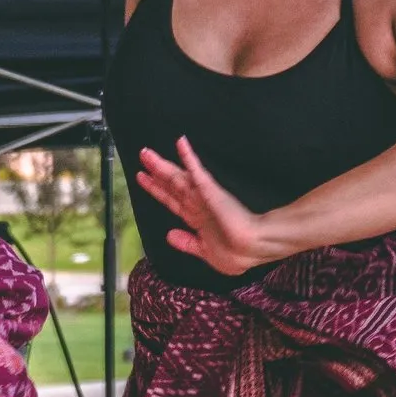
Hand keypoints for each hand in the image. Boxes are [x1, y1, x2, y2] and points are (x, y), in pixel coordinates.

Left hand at [137, 138, 289, 275]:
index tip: (142, 177)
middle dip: (156, 171)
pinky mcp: (211, 191)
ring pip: (178, 177)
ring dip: (162, 164)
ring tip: (146, 152)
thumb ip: (187, 242)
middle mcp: (197, 204)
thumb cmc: (237, 253)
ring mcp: (203, 196)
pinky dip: (188, 157)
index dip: (156, 189)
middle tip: (143, 154)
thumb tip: (169, 235)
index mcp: (197, 219)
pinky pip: (196, 172)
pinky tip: (180, 143)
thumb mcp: (205, 251)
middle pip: (171, 185)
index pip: (171, 200)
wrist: (253, 248)